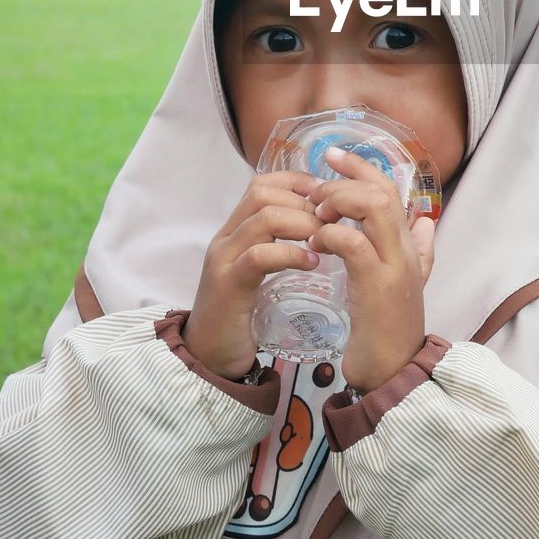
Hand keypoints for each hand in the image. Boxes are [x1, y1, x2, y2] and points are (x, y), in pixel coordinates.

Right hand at [182, 170, 323, 379]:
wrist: (208, 357)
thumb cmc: (241, 314)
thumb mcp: (259, 271)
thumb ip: (278, 246)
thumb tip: (319, 225)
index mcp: (234, 230)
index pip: (262, 184)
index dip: (297, 182)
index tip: (326, 196)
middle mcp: (225, 237)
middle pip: (262, 193)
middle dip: (302, 201)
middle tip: (330, 221)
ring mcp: (223, 259)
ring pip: (263, 218)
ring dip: (302, 223)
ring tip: (325, 239)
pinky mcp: (228, 285)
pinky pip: (260, 255)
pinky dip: (291, 254)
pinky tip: (312, 263)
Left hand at [306, 146, 435, 393]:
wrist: (393, 372)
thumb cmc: (391, 328)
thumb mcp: (407, 283)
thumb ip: (419, 251)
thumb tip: (426, 221)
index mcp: (408, 244)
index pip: (389, 188)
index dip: (361, 166)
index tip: (331, 155)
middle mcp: (406, 248)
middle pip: (383, 190)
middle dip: (345, 181)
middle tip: (316, 192)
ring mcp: (394, 265)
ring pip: (373, 207)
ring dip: (339, 203)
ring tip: (317, 216)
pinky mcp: (377, 285)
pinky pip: (354, 242)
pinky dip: (332, 235)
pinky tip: (317, 243)